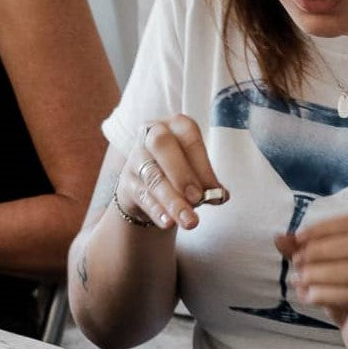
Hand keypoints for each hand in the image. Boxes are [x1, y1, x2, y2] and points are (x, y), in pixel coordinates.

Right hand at [117, 116, 227, 230]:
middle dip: (181, 172)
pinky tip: (168, 223)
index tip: (215, 189)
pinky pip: (142, 195)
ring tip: (190, 221)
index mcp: (175, 125)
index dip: (202, 161)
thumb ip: (208, 182)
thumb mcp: (196, 171)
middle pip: (161, 145)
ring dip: (173, 201)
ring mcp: (135, 158)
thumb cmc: (180, 171)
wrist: (148, 186)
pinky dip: (157, 210)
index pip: (188, 135)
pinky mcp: (126, 183)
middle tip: (198, 199)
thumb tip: (220, 196)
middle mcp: (151, 135)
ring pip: (153, 176)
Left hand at [275, 214, 347, 348]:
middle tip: (297, 260)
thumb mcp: (336, 268)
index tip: (298, 238)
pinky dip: (322, 293)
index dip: (325, 228)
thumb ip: (310, 250)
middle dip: (321, 250)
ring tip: (298, 279)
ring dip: (318, 273)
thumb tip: (280, 238)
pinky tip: (307, 296)